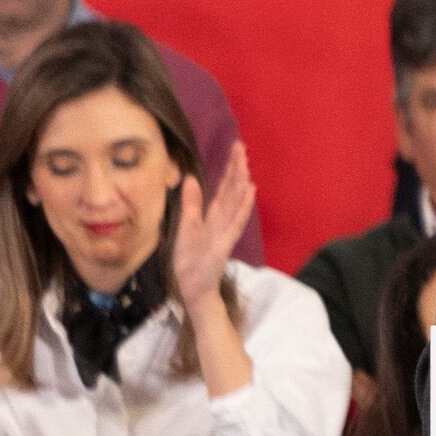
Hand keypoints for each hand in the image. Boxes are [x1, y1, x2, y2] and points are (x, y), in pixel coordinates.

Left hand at [165, 148, 255, 315]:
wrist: (192, 288)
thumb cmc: (190, 260)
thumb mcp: (186, 225)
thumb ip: (191, 203)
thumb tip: (190, 178)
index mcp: (213, 216)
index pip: (224, 188)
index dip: (229, 169)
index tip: (236, 149)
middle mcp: (223, 221)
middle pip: (231, 191)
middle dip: (236, 169)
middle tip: (242, 147)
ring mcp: (225, 232)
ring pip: (235, 203)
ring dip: (241, 183)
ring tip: (245, 164)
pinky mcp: (223, 244)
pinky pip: (234, 223)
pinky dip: (242, 208)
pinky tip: (249, 192)